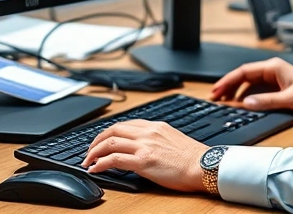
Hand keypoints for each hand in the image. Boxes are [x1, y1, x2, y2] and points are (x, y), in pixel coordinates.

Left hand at [81, 120, 208, 192]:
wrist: (204, 166)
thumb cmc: (193, 158)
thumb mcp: (173, 139)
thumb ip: (157, 139)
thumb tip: (144, 148)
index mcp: (155, 126)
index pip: (125, 124)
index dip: (109, 133)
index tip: (102, 141)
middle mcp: (148, 132)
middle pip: (113, 130)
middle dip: (96, 141)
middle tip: (89, 152)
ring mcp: (145, 145)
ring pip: (110, 142)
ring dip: (94, 152)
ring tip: (88, 161)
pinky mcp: (144, 161)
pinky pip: (114, 159)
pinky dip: (100, 163)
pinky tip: (95, 169)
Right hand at [210, 57, 292, 112]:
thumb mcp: (290, 99)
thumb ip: (267, 101)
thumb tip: (246, 103)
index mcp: (273, 67)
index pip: (243, 71)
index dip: (228, 81)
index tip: (217, 90)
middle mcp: (272, 70)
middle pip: (243, 76)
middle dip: (228, 86)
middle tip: (215, 97)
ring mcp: (274, 77)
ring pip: (249, 82)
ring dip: (236, 91)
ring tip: (224, 101)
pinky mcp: (277, 86)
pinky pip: (256, 88)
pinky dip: (246, 95)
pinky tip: (241, 103)